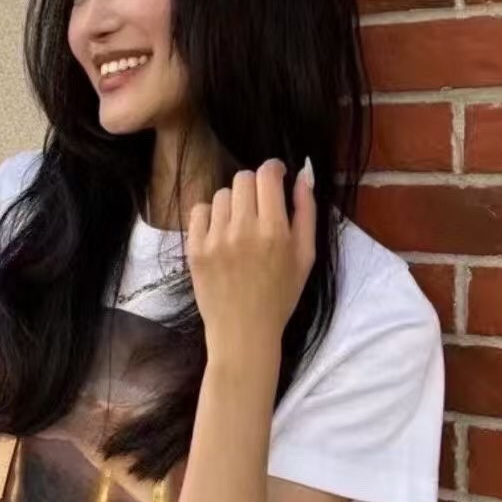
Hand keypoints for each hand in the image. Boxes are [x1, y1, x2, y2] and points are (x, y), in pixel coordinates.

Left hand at [187, 159, 315, 358]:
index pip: (267, 175)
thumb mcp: (306, 257)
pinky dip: (210, 216)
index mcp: (275, 230)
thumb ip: (306, 213)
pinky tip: (221, 234)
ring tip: (240, 227)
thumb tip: (303, 176)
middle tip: (259, 206)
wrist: (243, 331)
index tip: (275, 177)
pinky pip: (199, 211)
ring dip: (233, 203)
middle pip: (243, 178)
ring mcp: (216, 239)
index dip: (273, 169)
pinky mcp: (195, 249)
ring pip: (222, 194)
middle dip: (254, 186)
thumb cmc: (280, 296)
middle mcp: (244, 230)